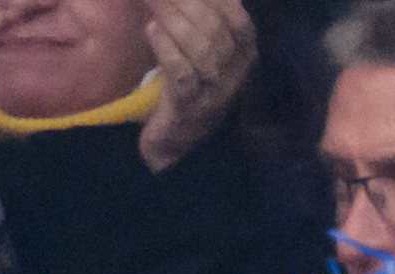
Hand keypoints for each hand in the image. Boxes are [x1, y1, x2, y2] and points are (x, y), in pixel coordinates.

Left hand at [139, 0, 254, 171]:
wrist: (173, 139)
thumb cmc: (189, 86)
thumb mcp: (204, 52)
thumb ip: (207, 22)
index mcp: (243, 58)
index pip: (239, 22)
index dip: (219, 0)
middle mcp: (233, 76)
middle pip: (217, 31)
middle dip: (187, 3)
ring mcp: (212, 95)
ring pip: (202, 52)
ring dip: (174, 22)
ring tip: (153, 4)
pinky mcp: (188, 109)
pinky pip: (182, 75)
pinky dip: (166, 48)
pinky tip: (151, 30)